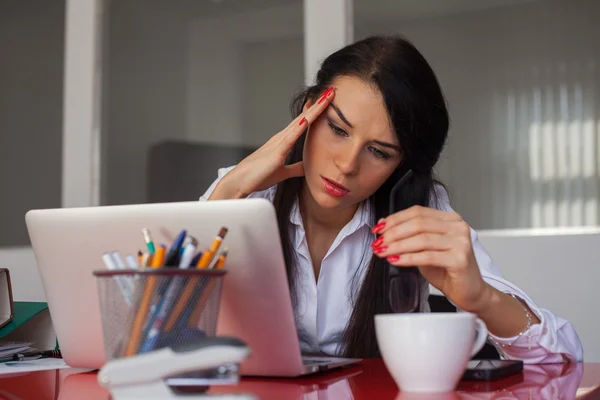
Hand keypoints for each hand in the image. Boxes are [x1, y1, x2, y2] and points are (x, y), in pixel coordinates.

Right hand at [210, 87, 334, 199]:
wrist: (240, 182)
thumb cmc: (258, 176)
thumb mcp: (283, 172)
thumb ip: (296, 168)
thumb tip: (307, 165)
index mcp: (284, 141)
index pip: (303, 122)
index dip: (316, 111)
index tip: (328, 101)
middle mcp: (281, 138)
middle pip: (304, 117)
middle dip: (318, 105)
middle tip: (331, 91)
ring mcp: (278, 143)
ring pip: (299, 123)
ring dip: (313, 110)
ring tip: (325, 98)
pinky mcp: (275, 153)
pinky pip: (289, 139)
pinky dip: (298, 128)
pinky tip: (306, 119)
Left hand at [371, 206, 491, 312]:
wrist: (469, 292)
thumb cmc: (447, 270)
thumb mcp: (424, 248)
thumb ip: (408, 235)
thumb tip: (383, 225)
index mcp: (450, 219)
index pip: (418, 212)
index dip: (395, 219)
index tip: (378, 228)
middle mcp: (458, 227)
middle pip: (418, 223)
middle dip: (393, 233)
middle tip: (378, 242)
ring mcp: (461, 242)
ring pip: (421, 239)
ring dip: (397, 246)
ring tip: (382, 252)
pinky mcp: (460, 259)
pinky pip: (427, 256)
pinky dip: (407, 258)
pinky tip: (395, 260)